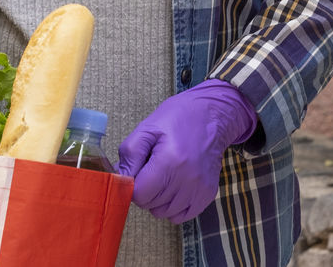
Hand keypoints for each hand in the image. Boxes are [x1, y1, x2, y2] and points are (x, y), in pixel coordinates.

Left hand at [116, 79, 256, 222]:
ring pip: (163, 212)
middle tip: (151, 169)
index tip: (137, 171)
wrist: (212, 115)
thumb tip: (121, 178)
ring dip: (158, 200)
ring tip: (164, 176)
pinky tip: (174, 187)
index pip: (140, 194)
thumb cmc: (177, 118)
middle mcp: (187, 179)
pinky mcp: (207, 194)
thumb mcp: (147, 128)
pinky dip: (173, 207)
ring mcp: (199, 189)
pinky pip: (181, 216)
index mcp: (170, 161)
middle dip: (145, 190)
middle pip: (150, 204)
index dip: (132, 184)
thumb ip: (130, 154)